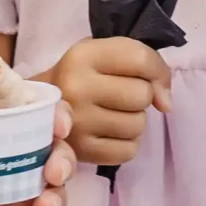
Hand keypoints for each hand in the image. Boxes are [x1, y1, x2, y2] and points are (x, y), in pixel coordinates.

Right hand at [53, 37, 171, 166]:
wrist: (38, 108)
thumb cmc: (83, 76)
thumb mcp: (106, 54)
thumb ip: (145, 64)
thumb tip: (166, 104)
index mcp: (83, 55)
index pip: (141, 59)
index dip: (156, 71)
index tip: (149, 79)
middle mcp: (76, 87)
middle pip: (142, 95)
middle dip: (141, 97)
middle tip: (120, 97)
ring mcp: (77, 123)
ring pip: (138, 124)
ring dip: (134, 121)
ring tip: (113, 114)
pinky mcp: (80, 151)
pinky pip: (128, 151)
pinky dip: (127, 143)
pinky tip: (110, 133)